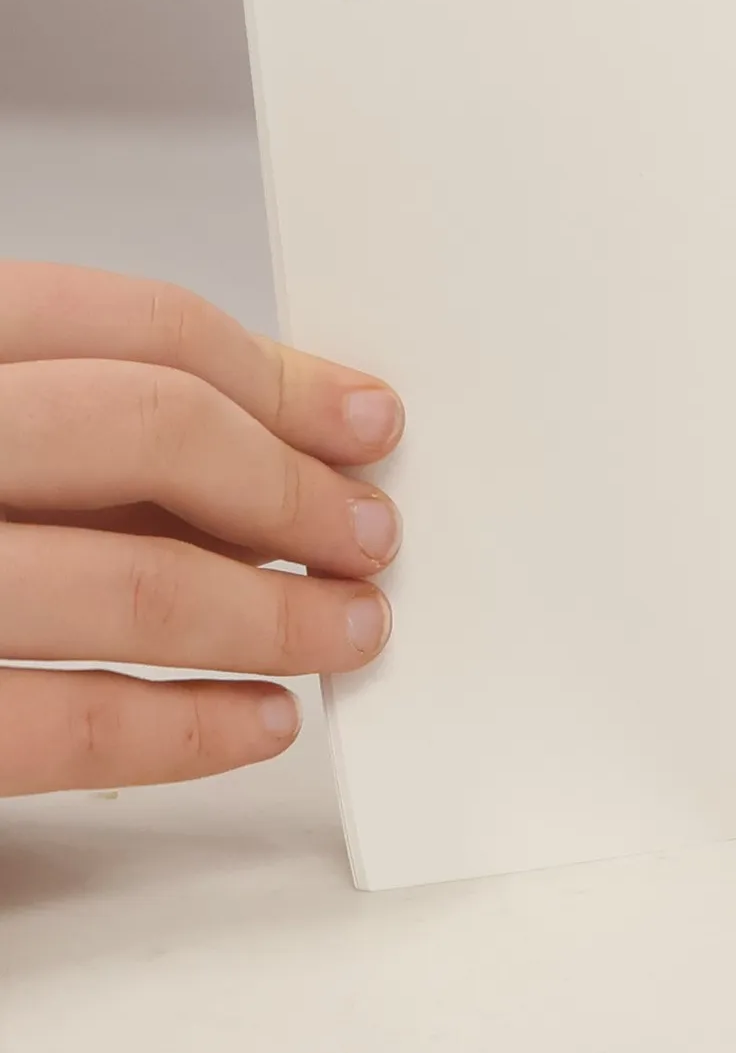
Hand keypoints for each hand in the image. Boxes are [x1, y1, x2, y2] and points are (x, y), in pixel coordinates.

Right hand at [0, 264, 403, 794]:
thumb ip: (80, 419)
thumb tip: (282, 437)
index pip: (132, 324)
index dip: (277, 375)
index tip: (364, 422)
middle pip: (144, 430)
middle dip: (289, 488)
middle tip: (368, 532)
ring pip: (119, 578)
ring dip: (270, 613)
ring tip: (346, 627)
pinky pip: (50, 725)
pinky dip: (182, 728)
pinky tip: (257, 719)